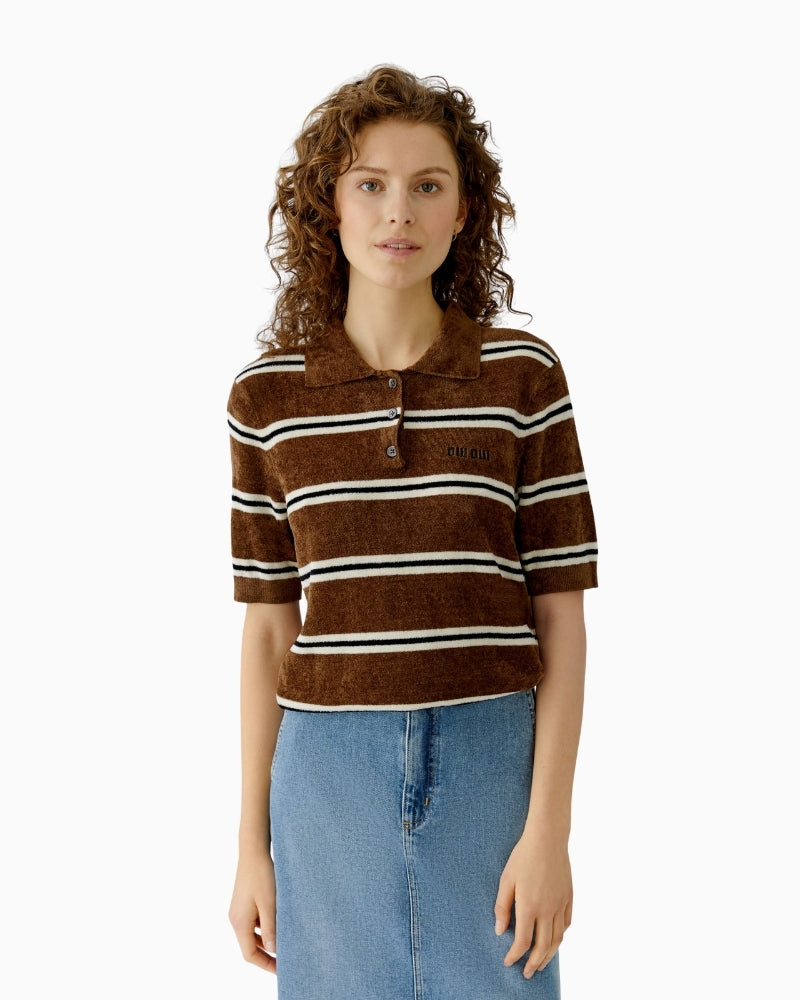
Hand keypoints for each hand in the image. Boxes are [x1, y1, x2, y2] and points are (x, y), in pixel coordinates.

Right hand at [229, 849, 276, 973]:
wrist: (253, 850)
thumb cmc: (262, 875)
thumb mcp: (269, 904)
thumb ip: (270, 928)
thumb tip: (273, 950)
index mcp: (240, 923)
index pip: (250, 954)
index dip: (266, 964)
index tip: (282, 969)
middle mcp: (236, 919)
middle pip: (250, 946)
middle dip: (267, 955)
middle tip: (286, 959)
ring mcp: (238, 910)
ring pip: (252, 934)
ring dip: (266, 940)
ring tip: (285, 942)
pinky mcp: (244, 902)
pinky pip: (253, 922)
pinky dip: (265, 927)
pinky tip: (279, 923)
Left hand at [494, 830, 572, 977]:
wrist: (547, 838)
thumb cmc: (522, 857)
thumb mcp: (506, 880)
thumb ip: (502, 907)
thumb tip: (500, 931)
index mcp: (529, 906)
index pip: (523, 941)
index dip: (515, 956)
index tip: (508, 962)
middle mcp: (547, 909)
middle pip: (543, 947)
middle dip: (534, 964)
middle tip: (527, 973)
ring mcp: (561, 904)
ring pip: (558, 939)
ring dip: (549, 955)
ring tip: (541, 964)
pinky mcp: (569, 897)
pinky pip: (567, 924)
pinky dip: (560, 936)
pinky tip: (554, 940)